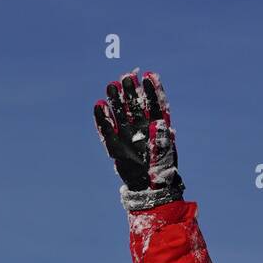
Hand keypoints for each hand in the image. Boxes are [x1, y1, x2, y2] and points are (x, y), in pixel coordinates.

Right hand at [94, 71, 183, 207]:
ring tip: (111, 86)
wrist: (149, 186)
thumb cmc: (161, 166)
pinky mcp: (114, 145)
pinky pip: (106, 129)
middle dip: (130, 92)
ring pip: (120, 113)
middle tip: (126, 78)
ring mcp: (126, 134)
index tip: (148, 76)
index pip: (153, 103)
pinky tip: (99, 105)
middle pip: (134, 104)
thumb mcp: (164, 148)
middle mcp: (140, 127)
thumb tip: (156, 122)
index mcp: (154, 124)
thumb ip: (160, 134)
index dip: (151, 90)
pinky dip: (102, 119)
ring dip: (116, 100)